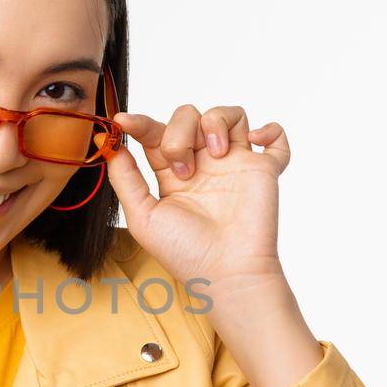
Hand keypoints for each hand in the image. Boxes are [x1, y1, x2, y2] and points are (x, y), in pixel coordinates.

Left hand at [101, 103, 290, 292]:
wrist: (226, 272)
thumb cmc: (185, 252)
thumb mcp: (143, 217)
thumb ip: (126, 180)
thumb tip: (111, 147)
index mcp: (172, 173)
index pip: (155, 134)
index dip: (139, 123)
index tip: (123, 122)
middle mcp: (202, 164)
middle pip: (188, 116)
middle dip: (179, 132)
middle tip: (184, 169)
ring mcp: (233, 164)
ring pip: (226, 114)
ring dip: (216, 121)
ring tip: (217, 152)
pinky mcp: (263, 169)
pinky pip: (275, 138)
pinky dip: (271, 130)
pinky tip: (255, 140)